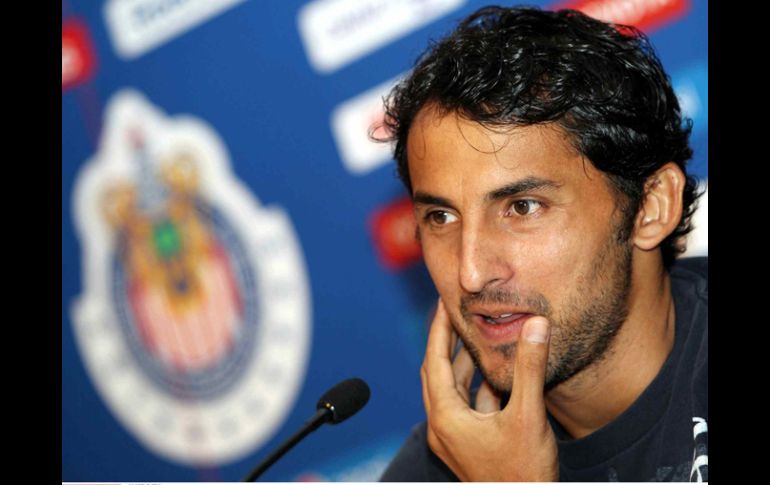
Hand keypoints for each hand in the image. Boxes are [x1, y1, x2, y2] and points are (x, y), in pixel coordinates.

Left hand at [421, 299, 558, 480]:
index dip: (439, 329)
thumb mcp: (529, 415)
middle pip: (437, 373)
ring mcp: (453, 438)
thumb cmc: (523, 473)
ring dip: (463, 365)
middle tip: (455, 314)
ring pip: (452, 391)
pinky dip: (476, 388)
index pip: (435, 361)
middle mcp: (442, 426)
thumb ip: (530, 368)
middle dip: (446, 342)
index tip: (443, 303)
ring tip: (475, 337)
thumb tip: (536, 325)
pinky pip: (466, 408)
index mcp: (446, 416)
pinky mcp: (467, 445)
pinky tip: (496, 375)